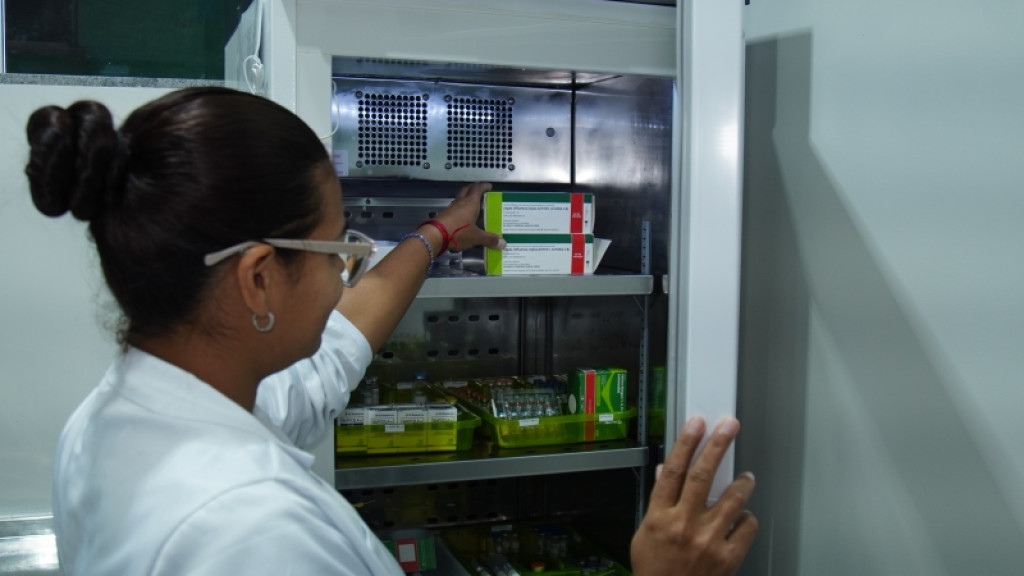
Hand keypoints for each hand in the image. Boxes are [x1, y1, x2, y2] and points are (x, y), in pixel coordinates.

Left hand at [432, 182, 504, 250]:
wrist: (434, 236)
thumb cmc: (458, 232)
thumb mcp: (476, 237)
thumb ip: (489, 239)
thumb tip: (503, 243)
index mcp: (470, 203)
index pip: (477, 189)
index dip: (484, 186)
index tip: (489, 186)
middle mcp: (460, 202)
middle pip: (466, 190)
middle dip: (473, 188)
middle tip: (479, 190)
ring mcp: (450, 208)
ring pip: (459, 198)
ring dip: (465, 198)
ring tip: (472, 203)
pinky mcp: (444, 215)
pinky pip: (454, 208)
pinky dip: (459, 208)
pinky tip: (462, 216)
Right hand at [630, 416, 757, 575]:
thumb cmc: (655, 571)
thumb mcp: (645, 534)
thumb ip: (658, 502)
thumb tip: (665, 471)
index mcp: (660, 517)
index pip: (673, 470)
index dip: (686, 443)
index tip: (697, 424)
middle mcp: (684, 525)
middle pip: (702, 475)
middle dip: (717, 445)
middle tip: (729, 426)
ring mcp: (708, 540)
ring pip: (732, 498)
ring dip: (743, 482)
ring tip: (746, 477)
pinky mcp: (728, 557)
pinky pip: (747, 526)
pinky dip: (747, 518)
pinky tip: (742, 518)